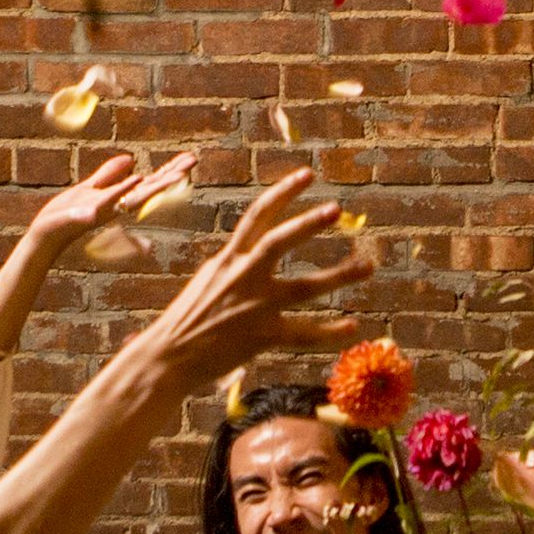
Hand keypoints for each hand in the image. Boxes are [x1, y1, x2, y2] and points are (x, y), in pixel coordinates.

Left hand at [23, 151, 196, 252]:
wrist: (45, 233)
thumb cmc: (67, 212)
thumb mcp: (91, 187)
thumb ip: (110, 174)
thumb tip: (132, 160)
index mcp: (118, 198)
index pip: (150, 182)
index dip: (169, 170)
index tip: (190, 158)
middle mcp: (116, 206)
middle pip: (150, 189)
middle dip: (172, 176)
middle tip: (193, 162)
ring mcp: (103, 210)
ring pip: (134, 197)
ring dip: (156, 186)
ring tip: (176, 175)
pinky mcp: (85, 213)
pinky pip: (107, 201)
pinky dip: (122, 190)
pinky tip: (137, 179)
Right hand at [137, 170, 366, 384]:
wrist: (166, 358)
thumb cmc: (185, 322)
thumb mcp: (207, 282)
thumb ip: (232, 266)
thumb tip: (249, 251)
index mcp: (227, 260)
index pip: (257, 216)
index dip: (283, 193)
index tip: (307, 175)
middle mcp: (241, 277)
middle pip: (278, 242)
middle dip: (307, 224)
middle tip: (336, 208)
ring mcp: (252, 307)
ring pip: (303, 287)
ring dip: (338, 275)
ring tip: (367, 266)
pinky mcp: (260, 338)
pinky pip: (302, 333)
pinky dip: (329, 332)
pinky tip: (352, 327)